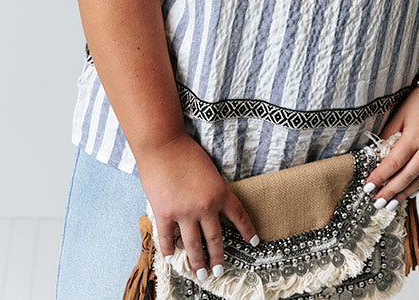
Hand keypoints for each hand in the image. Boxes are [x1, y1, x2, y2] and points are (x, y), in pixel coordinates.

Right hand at [135, 133, 258, 279]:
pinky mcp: (165, 213)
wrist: (164, 144)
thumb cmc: (185, 151)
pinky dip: (169, 250)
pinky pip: (168, 238)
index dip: (248, 231)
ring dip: (197, 262)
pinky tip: (171, 258)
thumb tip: (209, 208)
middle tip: (219, 271)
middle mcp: (205, 206)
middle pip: (215, 239)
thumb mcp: (208, 170)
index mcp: (220, 192)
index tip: (254, 242)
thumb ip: (210, 191)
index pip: (239, 216)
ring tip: (200, 274)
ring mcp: (184, 212)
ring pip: (193, 245)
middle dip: (218, 258)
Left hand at [363, 87, 418, 206]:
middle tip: (378, 203)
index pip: (393, 163)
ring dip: (406, 193)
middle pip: (407, 177)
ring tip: (393, 202)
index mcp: (414, 138)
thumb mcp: (400, 114)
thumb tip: (377, 154)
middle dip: (391, 192)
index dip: (380, 177)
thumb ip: (388, 135)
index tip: (368, 187)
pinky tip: (412, 191)